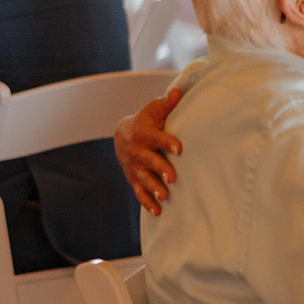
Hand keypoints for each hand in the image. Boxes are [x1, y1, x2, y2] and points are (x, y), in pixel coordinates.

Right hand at [115, 86, 182, 217]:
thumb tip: (178, 91)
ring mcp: (135, 167)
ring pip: (143, 179)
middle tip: (172, 178)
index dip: (168, 142)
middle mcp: (138, 152)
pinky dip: (147, 202)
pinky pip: (139, 192)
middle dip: (160, 170)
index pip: (157, 138)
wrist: (123, 135)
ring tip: (164, 197)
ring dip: (153, 188)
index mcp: (145, 134)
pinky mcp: (134, 179)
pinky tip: (158, 212)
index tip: (180, 149)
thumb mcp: (154, 110)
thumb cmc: (146, 120)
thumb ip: (167, 103)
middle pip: (149, 161)